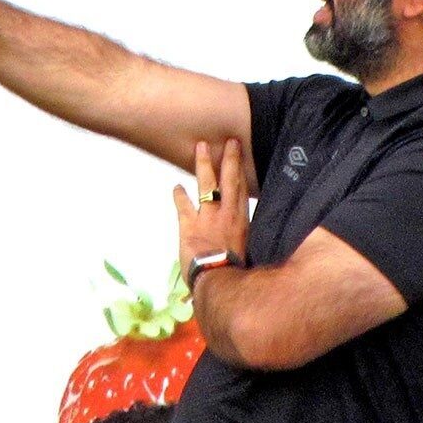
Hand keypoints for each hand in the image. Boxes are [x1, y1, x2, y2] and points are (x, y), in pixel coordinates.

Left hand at [173, 139, 249, 282]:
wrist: (219, 282)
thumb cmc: (235, 273)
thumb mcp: (246, 252)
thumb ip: (243, 238)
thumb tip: (243, 237)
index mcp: (242, 221)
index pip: (243, 189)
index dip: (242, 170)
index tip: (241, 154)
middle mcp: (227, 214)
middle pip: (230, 180)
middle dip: (230, 159)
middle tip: (230, 141)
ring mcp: (208, 217)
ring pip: (207, 184)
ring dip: (204, 165)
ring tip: (201, 148)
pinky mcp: (189, 225)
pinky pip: (183, 205)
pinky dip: (179, 195)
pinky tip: (176, 186)